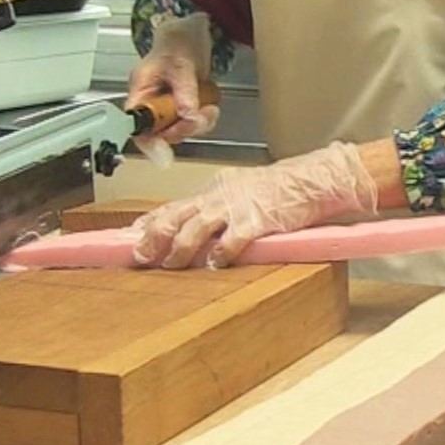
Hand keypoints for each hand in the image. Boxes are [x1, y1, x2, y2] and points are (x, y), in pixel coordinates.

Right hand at [126, 13, 220, 164]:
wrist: (193, 32)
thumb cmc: (178, 41)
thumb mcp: (181, 63)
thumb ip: (184, 90)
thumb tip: (186, 115)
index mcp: (141, 91)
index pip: (137, 125)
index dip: (148, 143)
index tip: (164, 152)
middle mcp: (152, 103)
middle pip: (161, 133)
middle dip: (184, 128)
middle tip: (200, 115)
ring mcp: (168, 107)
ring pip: (181, 130)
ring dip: (199, 123)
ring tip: (210, 106)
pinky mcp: (183, 107)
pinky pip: (194, 123)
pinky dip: (206, 116)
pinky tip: (211, 102)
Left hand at [132, 141, 379, 268]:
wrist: (311, 180)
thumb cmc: (280, 189)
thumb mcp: (240, 190)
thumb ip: (217, 207)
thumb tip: (195, 224)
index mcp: (215, 189)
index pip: (175, 205)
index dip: (151, 222)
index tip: (133, 235)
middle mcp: (220, 196)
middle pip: (177, 215)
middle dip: (154, 237)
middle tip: (140, 255)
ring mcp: (237, 207)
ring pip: (196, 228)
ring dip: (180, 249)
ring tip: (170, 264)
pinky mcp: (256, 220)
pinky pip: (233, 239)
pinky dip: (221, 253)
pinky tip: (214, 264)